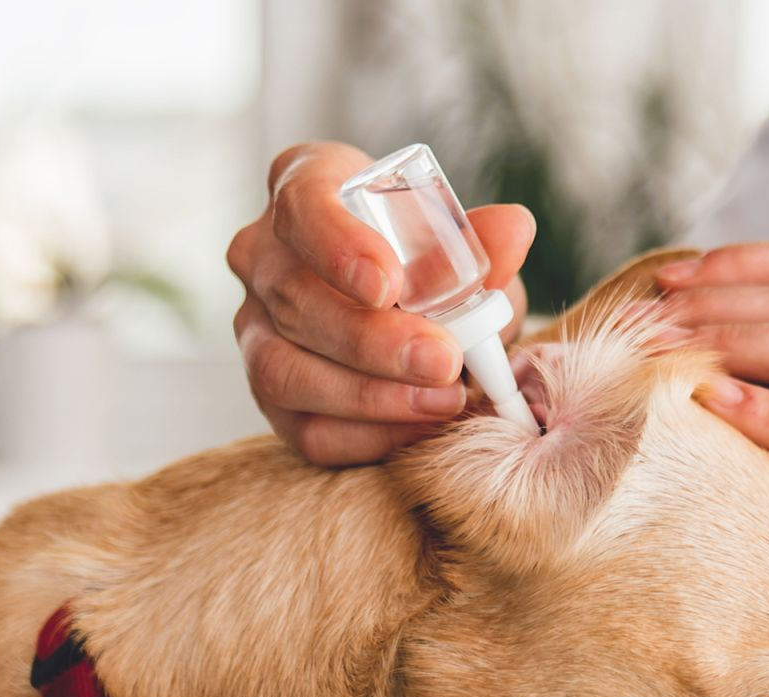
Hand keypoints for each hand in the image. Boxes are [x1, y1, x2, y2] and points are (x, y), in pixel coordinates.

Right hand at [226, 142, 536, 464]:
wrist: (418, 317)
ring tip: (443, 400)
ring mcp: (254, 328)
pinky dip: (365, 436)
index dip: (338, 245)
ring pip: (284, 369)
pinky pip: (301, 427)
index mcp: (304, 188)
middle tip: (444, 359)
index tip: (388, 285)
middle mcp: (262, 255)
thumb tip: (514, 230)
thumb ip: (481, 244)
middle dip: (372, 339)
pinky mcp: (270, 394)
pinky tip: (416, 430)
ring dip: (369, 395)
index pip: (301, 205)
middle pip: (295, 298)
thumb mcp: (462, 248)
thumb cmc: (432, 263)